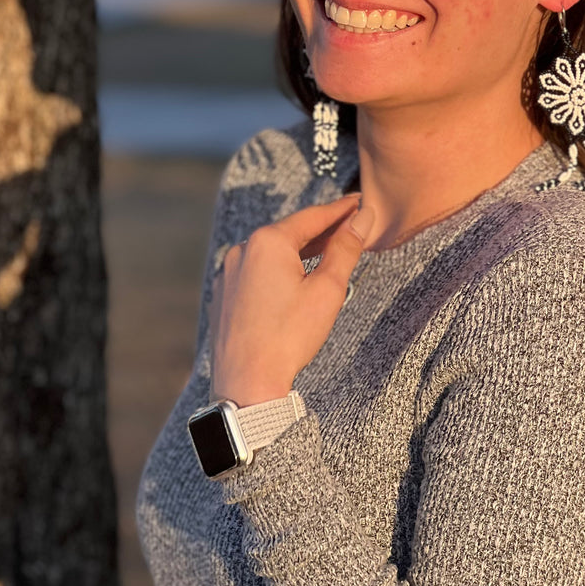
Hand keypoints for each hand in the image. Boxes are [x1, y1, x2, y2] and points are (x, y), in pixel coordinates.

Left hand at [212, 194, 373, 405]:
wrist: (247, 382)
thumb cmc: (288, 338)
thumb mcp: (327, 290)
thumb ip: (345, 248)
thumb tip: (361, 219)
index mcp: (268, 242)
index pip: (313, 216)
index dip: (340, 210)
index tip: (358, 203)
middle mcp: (241, 250)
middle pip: (290, 232)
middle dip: (320, 229)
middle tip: (348, 225)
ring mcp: (228, 272)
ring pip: (270, 252)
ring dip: (298, 250)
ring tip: (325, 251)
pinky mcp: (223, 294)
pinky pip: (255, 272)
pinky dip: (277, 270)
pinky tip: (292, 280)